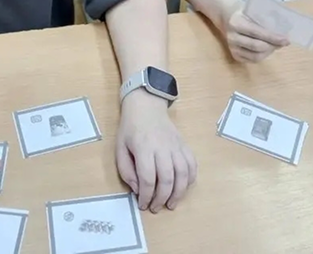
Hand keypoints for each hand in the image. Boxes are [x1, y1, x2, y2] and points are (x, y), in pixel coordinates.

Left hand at [115, 91, 196, 212]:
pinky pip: (192, 164)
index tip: (142, 204)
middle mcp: (162, 147)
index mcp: (143, 148)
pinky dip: (191, 178)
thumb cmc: (131, 128)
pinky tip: (184, 187)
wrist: (146, 106)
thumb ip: (126, 170)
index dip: (146, 196)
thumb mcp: (120, 148)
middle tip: (156, 208)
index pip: (147, 178)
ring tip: (171, 203)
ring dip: (179, 193)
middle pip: (167, 179)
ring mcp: (176, 146)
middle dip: (162, 198)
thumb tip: (138, 189)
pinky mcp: (184, 144)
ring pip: (183, 173)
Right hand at [218, 1, 288, 62]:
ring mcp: (232, 47)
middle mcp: (232, 37)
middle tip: (283, 42)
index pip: (257, 32)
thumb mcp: (252, 10)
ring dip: (269, 52)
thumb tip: (283, 31)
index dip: (273, 37)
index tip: (286, 39)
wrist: (226, 17)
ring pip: (256, 56)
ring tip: (275, 45)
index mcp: (237, 23)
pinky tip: (267, 49)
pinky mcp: (234, 55)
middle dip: (273, 46)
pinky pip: (252, 60)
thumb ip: (265, 19)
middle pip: (257, 46)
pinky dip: (263, 56)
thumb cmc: (244, 12)